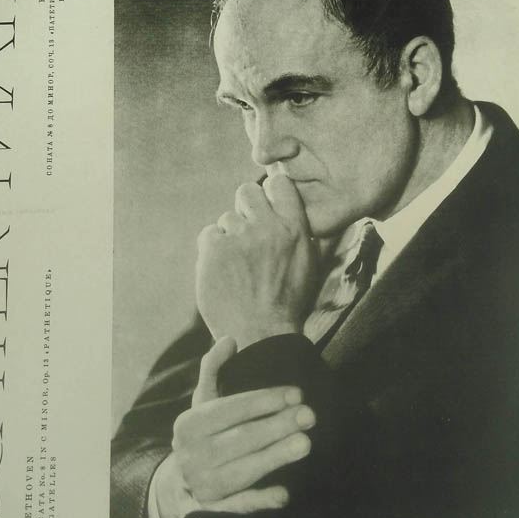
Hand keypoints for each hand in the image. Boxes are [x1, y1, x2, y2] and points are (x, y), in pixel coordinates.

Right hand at [152, 338, 315, 517]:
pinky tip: (283, 495)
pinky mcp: (212, 511)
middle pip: (241, 439)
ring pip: (242, 471)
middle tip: (309, 415)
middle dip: (277, 425)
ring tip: (305, 443)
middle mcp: (191, 456)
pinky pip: (237, 507)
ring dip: (274, 457)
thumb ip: (214, 368)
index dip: (265, 400)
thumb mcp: (203, 401)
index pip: (230, 409)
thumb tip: (230, 339)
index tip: (297, 393)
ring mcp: (201, 485)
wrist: (178, 486)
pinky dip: (259, 502)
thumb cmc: (203, 434)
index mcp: (188, 425)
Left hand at [196, 175, 317, 349]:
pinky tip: (222, 270)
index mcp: (295, 228)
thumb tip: (297, 212)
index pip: (278, 183)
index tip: (266, 208)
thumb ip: (303, 234)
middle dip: (245, 208)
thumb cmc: (287, 303)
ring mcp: (239, 237)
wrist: (261, 334)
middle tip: (247, 233)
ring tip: (237, 265)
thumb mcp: (310, 265)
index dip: (269, 194)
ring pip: (226, 218)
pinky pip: (209, 234)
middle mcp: (268, 227)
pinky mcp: (214, 250)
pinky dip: (212, 250)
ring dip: (230, 236)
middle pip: (247, 191)